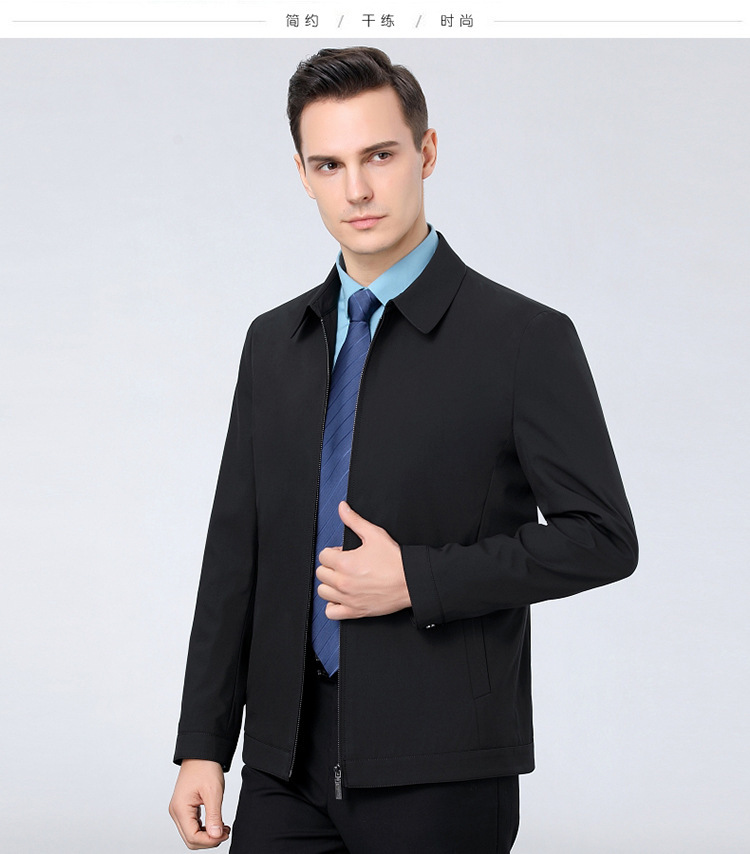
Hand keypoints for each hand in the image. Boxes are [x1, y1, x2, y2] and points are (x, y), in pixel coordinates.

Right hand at [169, 759, 230, 849]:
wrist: (201, 753)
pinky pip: (192, 825)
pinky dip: (204, 828)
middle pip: (190, 839)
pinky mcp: (184, 807)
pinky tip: (216, 824)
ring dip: (207, 835)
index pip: (193, 837)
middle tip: (224, 833)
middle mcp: (176, 811)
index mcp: (180, 808)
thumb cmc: (205, 767)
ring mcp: (179, 810)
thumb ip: (214, 816)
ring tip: (223, 829)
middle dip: (208, 840)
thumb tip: (215, 836)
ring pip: (191, 834)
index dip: (209, 841)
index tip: (223, 835)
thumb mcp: (213, 792)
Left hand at [316, 501, 410, 619]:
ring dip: (330, 584)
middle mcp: (343, 582)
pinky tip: (342, 597)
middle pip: (321, 573)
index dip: (333, 552)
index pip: (323, 555)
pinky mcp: (354, 612)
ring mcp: (348, 599)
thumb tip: (342, 508)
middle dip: (330, 566)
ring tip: (342, 579)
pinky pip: (331, 612)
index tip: (343, 553)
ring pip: (323, 591)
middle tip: (344, 565)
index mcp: (345, 563)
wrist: (411, 581)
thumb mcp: (374, 534)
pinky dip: (333, 605)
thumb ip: (354, 520)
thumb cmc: (395, 561)